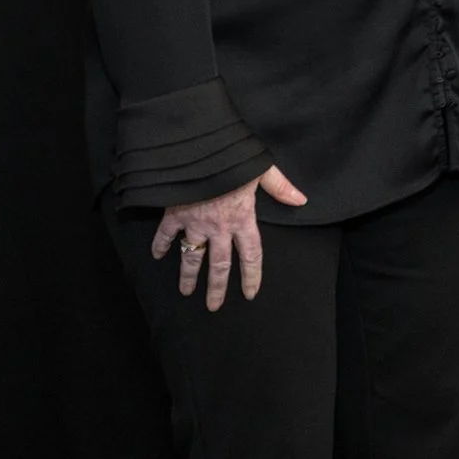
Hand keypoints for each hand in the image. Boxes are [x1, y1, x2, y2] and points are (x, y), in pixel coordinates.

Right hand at [152, 166, 307, 310]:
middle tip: (213, 306)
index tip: (250, 294)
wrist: (200, 151)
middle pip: (219, 265)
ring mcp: (194, 223)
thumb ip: (280, 187)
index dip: (252, 276)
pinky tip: (157, 256)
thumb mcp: (262, 170)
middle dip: (217, 288)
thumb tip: (301, 200)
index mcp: (242, 219)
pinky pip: (165, 234)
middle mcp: (219, 227)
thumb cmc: (232, 160)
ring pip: (191, 256)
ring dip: (188, 275)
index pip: (251, 255)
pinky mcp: (175, 214)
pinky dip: (160, 244)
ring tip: (186, 291)